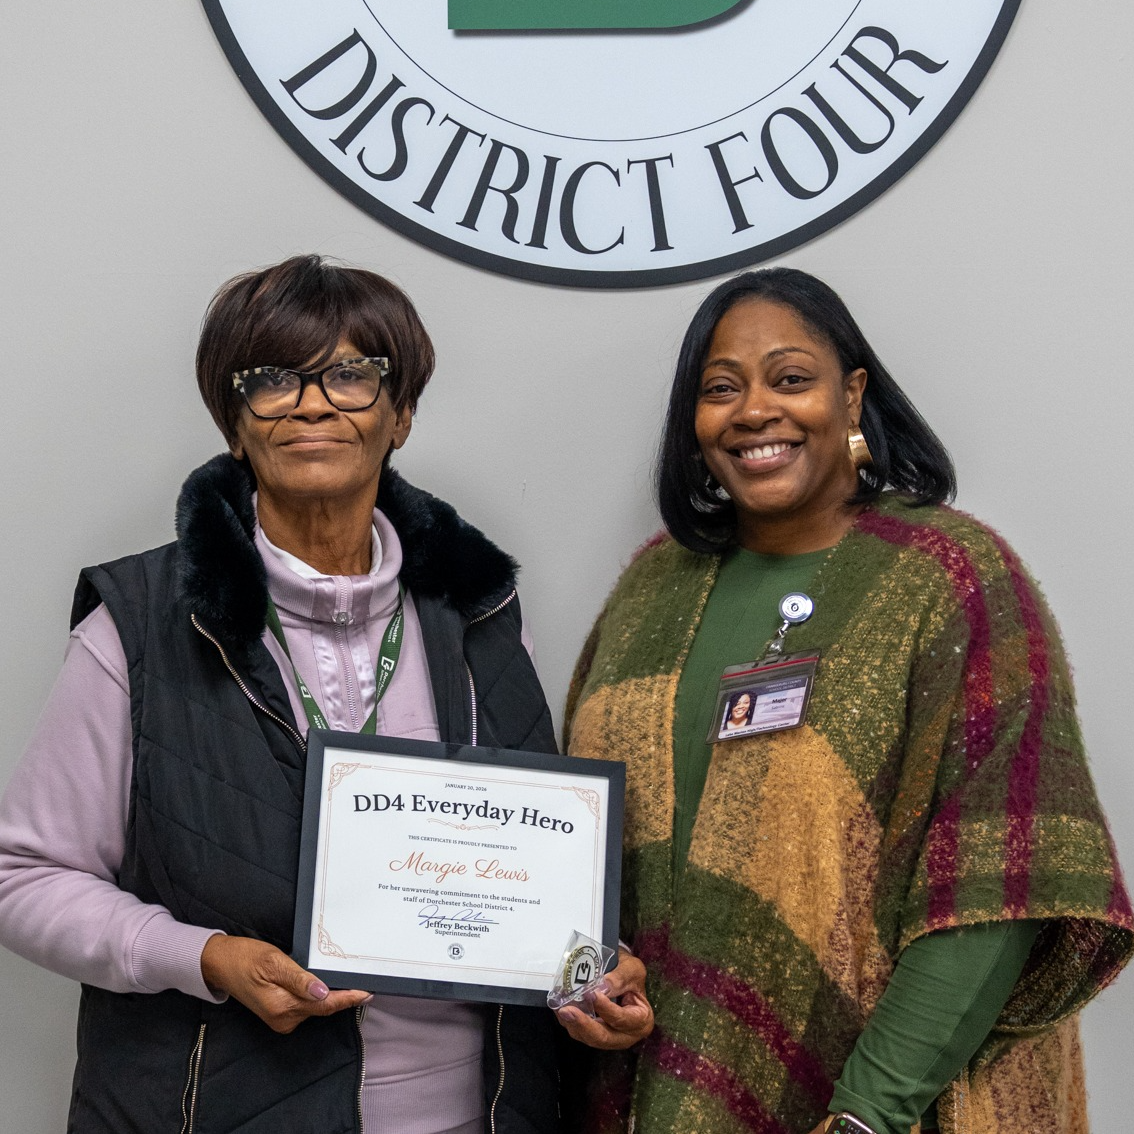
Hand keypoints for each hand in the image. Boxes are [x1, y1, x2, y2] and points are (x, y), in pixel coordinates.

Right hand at [200, 934, 371, 1033]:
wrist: (221, 964)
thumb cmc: (245, 958)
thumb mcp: (274, 962)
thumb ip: (299, 979)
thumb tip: (323, 992)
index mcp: (282, 1007)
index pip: (324, 1005)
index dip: (348, 999)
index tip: (367, 992)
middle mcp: (283, 1019)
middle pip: (323, 1007)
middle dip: (343, 995)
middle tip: (364, 981)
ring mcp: (281, 1019)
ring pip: (315, 1007)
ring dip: (331, 995)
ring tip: (349, 979)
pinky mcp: (279, 1014)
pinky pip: (306, 1006)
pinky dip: (318, 996)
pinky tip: (326, 984)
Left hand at [555, 949, 653, 1049]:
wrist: (622, 975)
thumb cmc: (630, 974)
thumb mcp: (631, 970)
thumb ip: (619, 978)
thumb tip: (601, 987)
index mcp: (642, 1021)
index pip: (622, 1019)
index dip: (606, 1009)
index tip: (592, 993)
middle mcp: (626, 1035)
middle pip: (603, 1038)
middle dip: (584, 1025)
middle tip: (567, 1010)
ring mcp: (610, 1038)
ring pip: (589, 1038)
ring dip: (573, 1025)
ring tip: (561, 1009)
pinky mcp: (595, 1034)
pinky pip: (580, 1033)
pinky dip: (570, 1023)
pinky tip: (561, 1009)